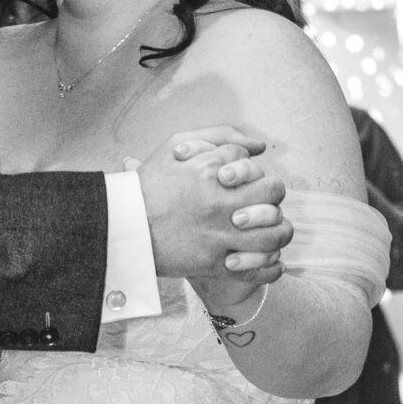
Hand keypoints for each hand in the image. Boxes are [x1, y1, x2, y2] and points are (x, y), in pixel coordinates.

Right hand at [140, 127, 292, 283]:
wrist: (124, 228)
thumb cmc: (149, 186)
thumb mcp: (177, 145)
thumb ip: (219, 136)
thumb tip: (258, 145)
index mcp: (213, 170)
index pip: (255, 167)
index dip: (253, 173)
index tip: (242, 182)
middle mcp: (221, 201)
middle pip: (272, 194)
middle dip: (272, 196)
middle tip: (264, 203)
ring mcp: (220, 234)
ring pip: (273, 233)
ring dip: (278, 230)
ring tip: (271, 231)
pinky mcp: (215, 262)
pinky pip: (257, 266)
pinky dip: (269, 266)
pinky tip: (270, 260)